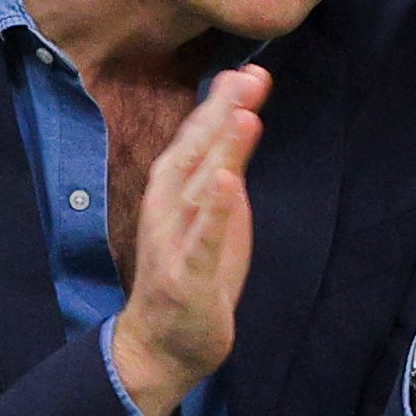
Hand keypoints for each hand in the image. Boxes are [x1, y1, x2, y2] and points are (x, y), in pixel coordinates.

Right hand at [111, 66, 272, 415]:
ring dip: (219, 151)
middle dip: (221, 113)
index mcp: (176, 188)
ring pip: (196, 188)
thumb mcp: (218, 210)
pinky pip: (199, 239)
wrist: (165, 343)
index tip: (250, 72)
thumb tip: (243, 110)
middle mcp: (168, 206)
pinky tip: (223, 182)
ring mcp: (173, 239)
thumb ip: (228, 162)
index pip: (199, 138)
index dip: (222, 104)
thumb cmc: (194, 270)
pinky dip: (211, 210)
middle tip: (250, 78)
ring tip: (243, 115)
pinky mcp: (184, 275)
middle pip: (195, 152)